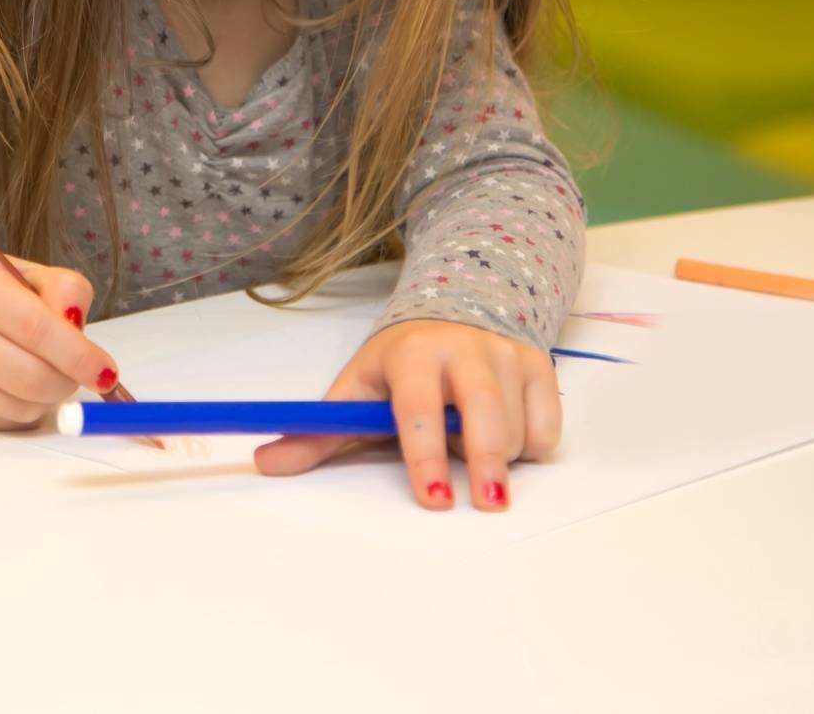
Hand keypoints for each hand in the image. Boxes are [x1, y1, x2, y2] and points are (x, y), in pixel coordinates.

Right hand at [0, 251, 120, 429]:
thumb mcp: (31, 275)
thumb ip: (66, 292)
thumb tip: (79, 334)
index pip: (37, 330)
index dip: (79, 356)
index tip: (106, 372)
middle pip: (31, 377)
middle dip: (68, 382)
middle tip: (78, 373)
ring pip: (21, 406)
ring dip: (48, 397)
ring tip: (43, 370)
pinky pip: (6, 421)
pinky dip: (26, 408)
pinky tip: (16, 384)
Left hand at [253, 319, 560, 509]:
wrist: (454, 309)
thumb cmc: (399, 365)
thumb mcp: (357, 391)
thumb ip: (317, 434)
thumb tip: (266, 463)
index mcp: (413, 354)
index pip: (419, 408)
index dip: (425, 454)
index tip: (434, 496)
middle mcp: (465, 348)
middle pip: (484, 414)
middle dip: (486, 462)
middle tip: (486, 504)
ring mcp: (507, 354)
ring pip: (516, 426)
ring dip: (500, 457)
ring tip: (475, 454)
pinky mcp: (540, 365)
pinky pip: (547, 426)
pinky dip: (532, 444)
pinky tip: (508, 436)